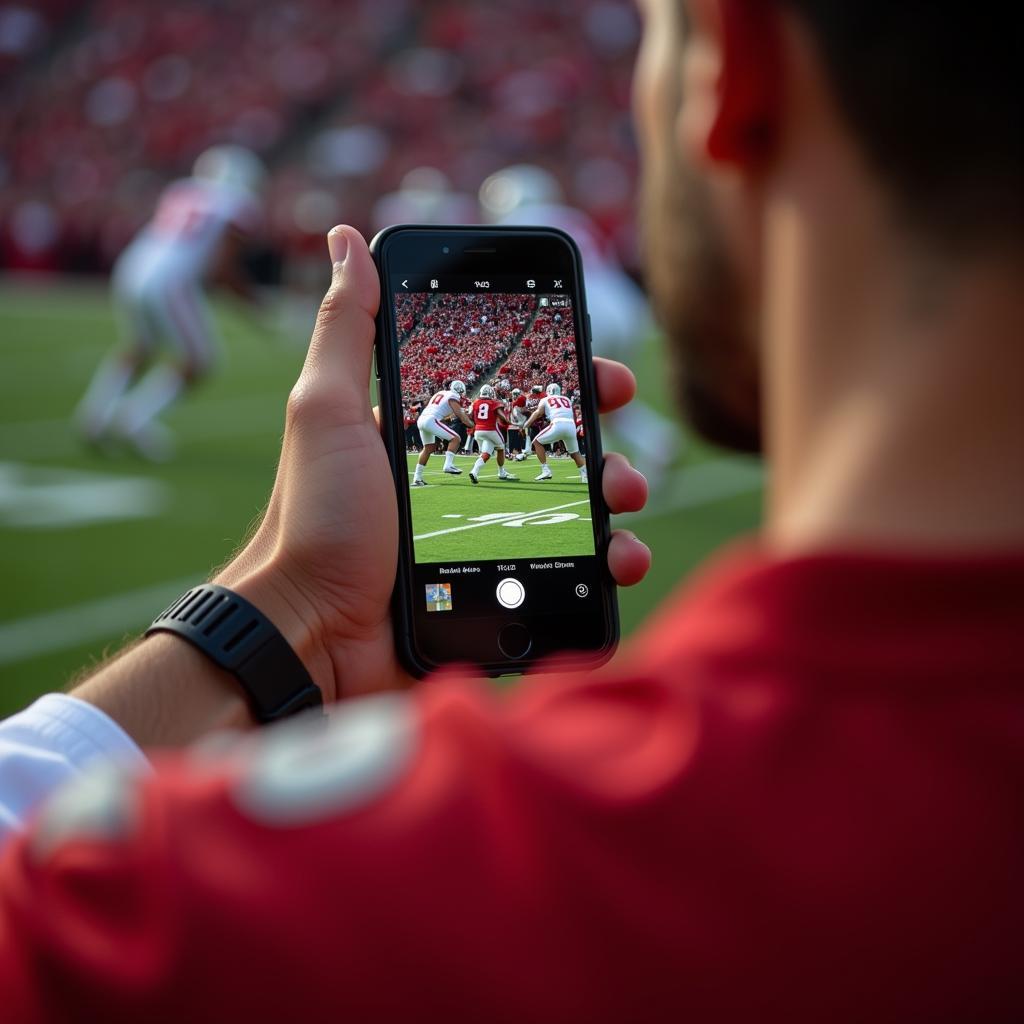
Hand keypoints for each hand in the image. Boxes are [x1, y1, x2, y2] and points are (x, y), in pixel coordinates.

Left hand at [219, 226, 650, 702]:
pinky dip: (605, 563)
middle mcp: (463, 482)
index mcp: (429, 435)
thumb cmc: (314, 521)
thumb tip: (345, 240)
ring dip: (613, 496)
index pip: (510, 393)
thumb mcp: (326, 412)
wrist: (311, 635)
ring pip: (572, 508)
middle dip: (599, 439)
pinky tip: (622, 559)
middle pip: (553, 449)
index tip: (602, 372)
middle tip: (620, 432)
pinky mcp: (500, 591)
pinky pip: (567, 572)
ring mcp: (485, 538)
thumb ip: (346, 331)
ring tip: (626, 499)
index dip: (562, 379)